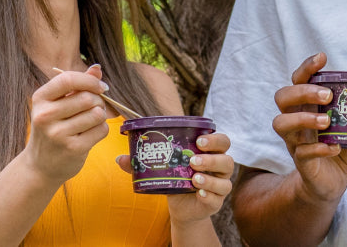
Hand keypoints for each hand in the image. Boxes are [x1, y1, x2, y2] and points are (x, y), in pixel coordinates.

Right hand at [23, 64, 108, 183]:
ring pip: (96, 114)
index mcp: (40, 99)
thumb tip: (97, 68)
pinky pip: (101, 130)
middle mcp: (45, 116)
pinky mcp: (73, 149)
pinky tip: (90, 134)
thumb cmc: (52, 128)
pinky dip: (101, 130)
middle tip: (96, 108)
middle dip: (98, 101)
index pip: (68, 79)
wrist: (40, 166)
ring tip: (92, 121)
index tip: (101, 87)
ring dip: (100, 115)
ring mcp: (58, 134)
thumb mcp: (57, 104)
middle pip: (87, 98)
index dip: (89, 80)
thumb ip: (77, 85)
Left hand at [118, 133, 233, 223]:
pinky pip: (218, 197)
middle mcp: (219, 167)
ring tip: (194, 177)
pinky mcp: (216, 201)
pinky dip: (209, 194)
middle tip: (193, 159)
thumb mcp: (161, 168)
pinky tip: (199, 192)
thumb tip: (120, 158)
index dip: (214, 139)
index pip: (222, 141)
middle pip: (227, 158)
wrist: (181, 207)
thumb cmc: (175, 179)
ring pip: (225, 179)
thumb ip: (143, 163)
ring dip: (210, 177)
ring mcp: (220, 185)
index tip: (199, 140)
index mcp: (209, 153)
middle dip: (212, 158)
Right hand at [271, 53, 346, 203]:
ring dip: (303, 119)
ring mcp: (295, 140)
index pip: (299, 78)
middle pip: (283, 96)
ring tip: (326, 123)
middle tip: (327, 96)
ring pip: (281, 123)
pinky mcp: (301, 161)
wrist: (335, 180)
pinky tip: (335, 148)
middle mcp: (296, 118)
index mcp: (309, 104)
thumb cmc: (344, 145)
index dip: (306, 66)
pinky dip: (318, 149)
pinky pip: (301, 152)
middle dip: (303, 92)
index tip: (323, 58)